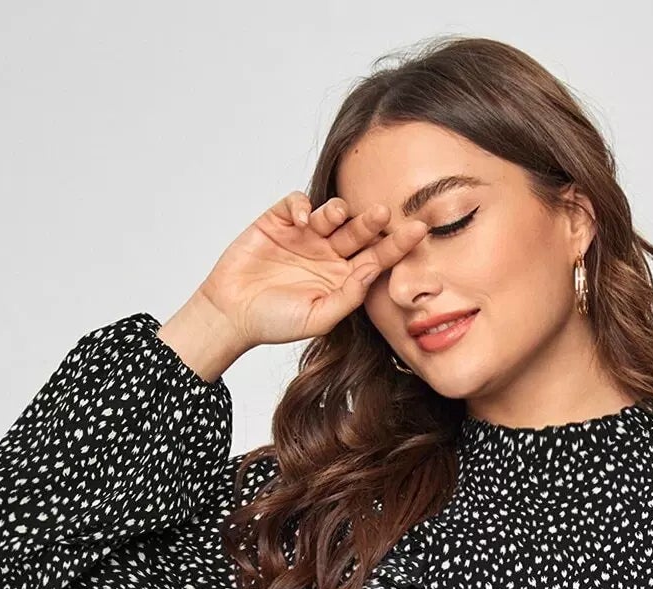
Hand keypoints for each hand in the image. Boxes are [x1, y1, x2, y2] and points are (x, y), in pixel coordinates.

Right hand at [196, 189, 429, 354]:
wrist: (232, 313)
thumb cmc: (275, 322)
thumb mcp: (318, 318)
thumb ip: (348, 296)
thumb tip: (373, 270)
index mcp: (343, 278)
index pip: (377, 257)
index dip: (398, 245)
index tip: (420, 231)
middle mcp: (328, 254)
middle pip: (359, 232)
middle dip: (372, 222)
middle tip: (385, 213)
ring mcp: (304, 236)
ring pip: (330, 213)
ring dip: (338, 211)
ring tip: (339, 215)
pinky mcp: (279, 221)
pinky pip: (297, 203)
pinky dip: (301, 206)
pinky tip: (301, 221)